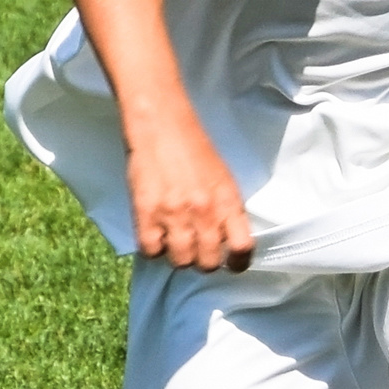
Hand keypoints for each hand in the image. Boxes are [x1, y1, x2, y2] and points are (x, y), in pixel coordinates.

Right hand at [125, 110, 254, 271]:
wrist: (162, 124)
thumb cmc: (194, 149)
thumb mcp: (223, 179)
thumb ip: (227, 211)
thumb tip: (226, 243)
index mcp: (228, 202)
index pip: (242, 248)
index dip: (238, 263)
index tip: (232, 264)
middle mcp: (205, 212)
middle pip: (209, 263)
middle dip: (203, 260)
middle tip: (196, 248)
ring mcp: (175, 214)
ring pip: (181, 261)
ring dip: (177, 255)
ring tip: (173, 239)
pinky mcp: (146, 212)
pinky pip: (151, 250)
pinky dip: (153, 247)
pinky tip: (154, 233)